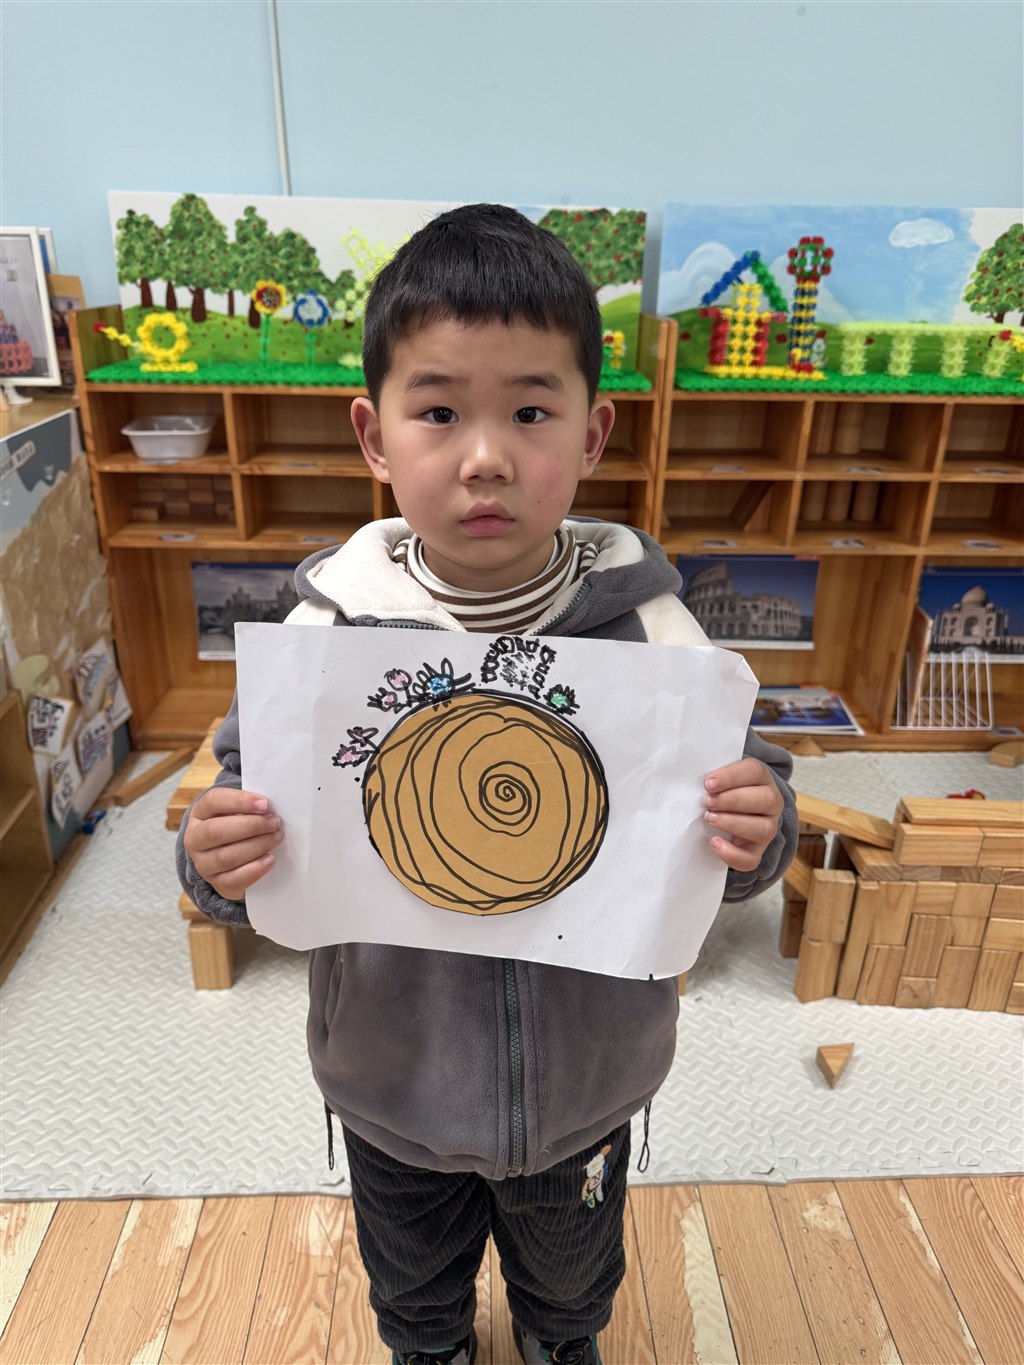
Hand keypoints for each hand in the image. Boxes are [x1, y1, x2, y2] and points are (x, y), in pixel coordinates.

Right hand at [184, 786, 281, 900]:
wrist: (229, 859)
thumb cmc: (236, 827)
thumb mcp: (237, 812)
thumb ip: (249, 807)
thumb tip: (268, 808)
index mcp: (199, 813)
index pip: (213, 801)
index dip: (240, 802)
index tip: (264, 804)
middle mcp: (195, 839)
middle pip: (216, 831)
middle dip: (250, 826)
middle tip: (274, 822)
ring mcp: (203, 864)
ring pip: (225, 857)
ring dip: (256, 846)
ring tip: (276, 838)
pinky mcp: (217, 883)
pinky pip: (233, 880)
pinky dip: (254, 870)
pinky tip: (270, 860)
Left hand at [703, 758, 782, 872]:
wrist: (727, 815)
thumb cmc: (720, 792)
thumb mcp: (720, 780)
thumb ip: (712, 779)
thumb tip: (690, 779)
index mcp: (762, 779)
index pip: (755, 771)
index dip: (731, 776)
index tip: (708, 783)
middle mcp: (771, 803)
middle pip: (766, 800)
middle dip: (733, 800)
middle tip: (707, 802)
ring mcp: (767, 828)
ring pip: (764, 829)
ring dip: (733, 824)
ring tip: (709, 818)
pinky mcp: (756, 851)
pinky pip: (751, 859)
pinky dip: (732, 854)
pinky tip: (714, 843)